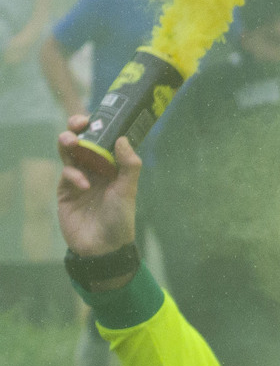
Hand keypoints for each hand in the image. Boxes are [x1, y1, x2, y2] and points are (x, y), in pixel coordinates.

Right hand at [55, 116, 140, 259]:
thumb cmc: (120, 219)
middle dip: (77, 128)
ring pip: (69, 153)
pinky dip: (73, 174)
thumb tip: (123, 138)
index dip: (99, 127)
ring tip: (71, 141)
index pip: (104, 140)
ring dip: (68, 143)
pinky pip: (66, 173)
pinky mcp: (65, 190)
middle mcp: (95, 169)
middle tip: (77, 123)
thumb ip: (128, 165)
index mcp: (113, 167)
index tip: (95, 117)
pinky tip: (83, 185)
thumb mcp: (128, 191)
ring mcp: (78, 178)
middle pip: (82, 141)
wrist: (102, 248)